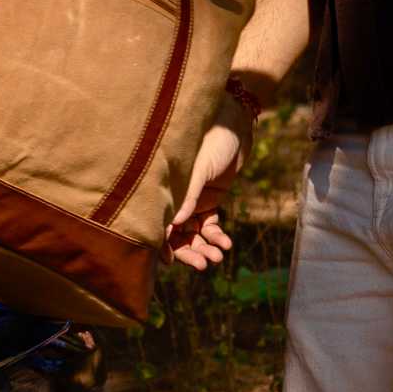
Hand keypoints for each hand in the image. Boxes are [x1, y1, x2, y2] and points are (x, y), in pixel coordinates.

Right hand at [163, 95, 254, 269]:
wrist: (234, 126)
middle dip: (188, 251)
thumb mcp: (197, 168)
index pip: (159, 222)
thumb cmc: (211, 140)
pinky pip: (211, 225)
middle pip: (176, 233)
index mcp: (165, 188)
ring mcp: (192, 200)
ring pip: (194, 233)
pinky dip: (217, 236)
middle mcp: (176, 197)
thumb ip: (187, 195)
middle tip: (202, 265)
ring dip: (205, 247)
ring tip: (218, 257)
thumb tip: (174, 225)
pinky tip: (226, 244)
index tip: (170, 261)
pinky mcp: (210, 199)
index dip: (161, 243)